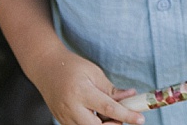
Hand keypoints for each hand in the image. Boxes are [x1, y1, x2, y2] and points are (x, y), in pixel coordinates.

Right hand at [30, 47, 144, 124]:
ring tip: (108, 114)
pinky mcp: (62, 122)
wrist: (46, 68)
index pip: (108, 109)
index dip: (127, 115)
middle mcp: (72, 108)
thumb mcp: (95, 73)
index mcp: (82, 92)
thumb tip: (131, 97)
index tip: (140, 119)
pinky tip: (97, 115)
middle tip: (121, 117)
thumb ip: (112, 89)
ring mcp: (65, 117)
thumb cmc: (72, 67)